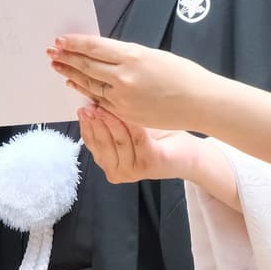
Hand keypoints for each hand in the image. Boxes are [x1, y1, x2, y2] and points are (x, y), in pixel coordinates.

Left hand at [49, 35, 211, 131]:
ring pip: (90, 84)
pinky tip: (76, 85)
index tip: (61, 40)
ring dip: (71, 74)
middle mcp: (125, 76)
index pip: (95, 47)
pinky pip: (100, 100)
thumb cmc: (183, 75)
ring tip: (57, 66)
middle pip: (87, 65)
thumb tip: (104, 54)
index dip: (75, 43)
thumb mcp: (154, 56)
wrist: (200, 103)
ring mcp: (123, 97)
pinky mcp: (125, 113)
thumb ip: (128, 56)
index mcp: (133, 56)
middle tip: (52, 52)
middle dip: (67, 57)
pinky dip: (85, 91)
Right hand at [78, 106, 194, 183]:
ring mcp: (131, 170)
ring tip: (108, 102)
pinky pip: (136, 139)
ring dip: (112, 119)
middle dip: (96, 120)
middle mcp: (116, 170)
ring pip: (117, 140)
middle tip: (92, 102)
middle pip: (102, 141)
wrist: (187, 153)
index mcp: (108, 162)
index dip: (86, 124)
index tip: (83, 106)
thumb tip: (90, 99)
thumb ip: (109, 119)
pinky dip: (132, 123)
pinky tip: (130, 108)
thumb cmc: (158, 138)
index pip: (91, 142)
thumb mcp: (128, 127)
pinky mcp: (148, 165)